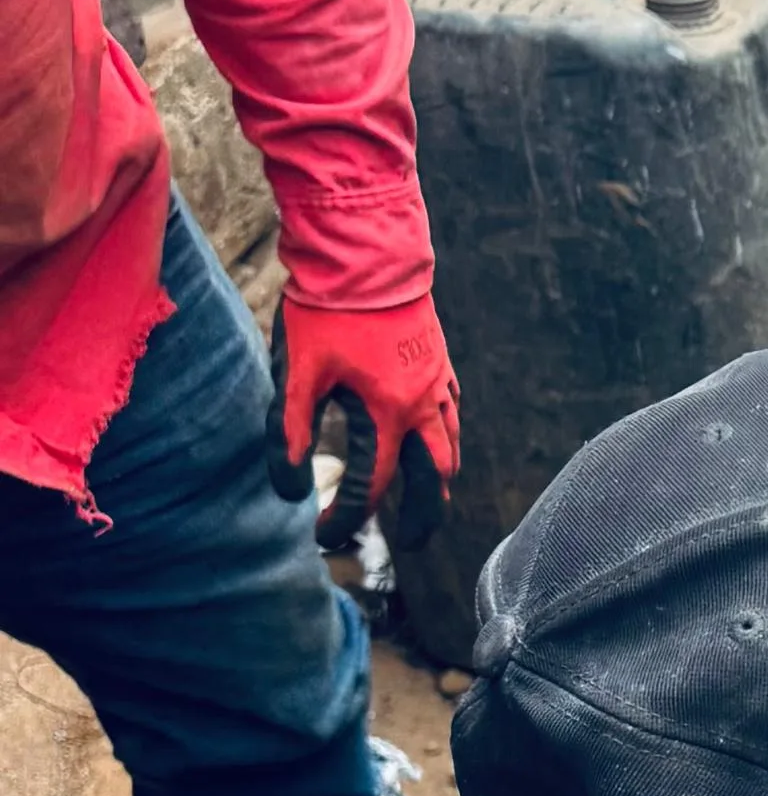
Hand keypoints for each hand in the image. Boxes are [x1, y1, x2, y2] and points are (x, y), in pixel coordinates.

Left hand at [269, 291, 459, 548]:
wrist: (366, 251)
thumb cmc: (326, 310)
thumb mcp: (298, 375)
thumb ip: (290, 434)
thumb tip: (289, 489)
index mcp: (388, 414)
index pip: (372, 487)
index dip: (346, 518)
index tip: (322, 535)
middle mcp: (423, 404)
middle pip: (434, 479)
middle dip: (423, 517)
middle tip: (408, 543)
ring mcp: (437, 381)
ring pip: (451, 445)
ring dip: (438, 479)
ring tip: (426, 497)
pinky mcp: (437, 359)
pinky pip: (451, 411)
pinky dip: (444, 436)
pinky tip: (431, 434)